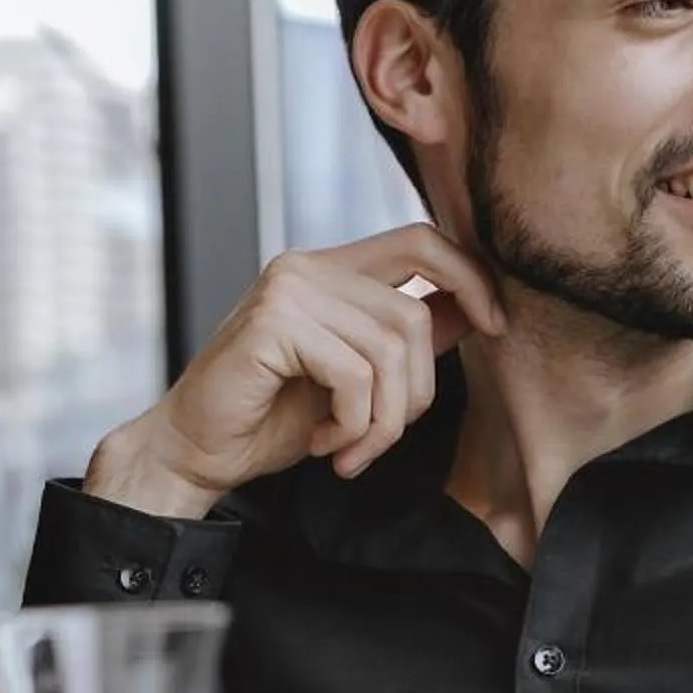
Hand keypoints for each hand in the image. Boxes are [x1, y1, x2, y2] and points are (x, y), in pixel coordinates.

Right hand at [85, 224, 505, 517]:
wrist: (195, 452)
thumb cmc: (270, 419)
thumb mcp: (357, 378)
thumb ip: (406, 339)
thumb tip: (472, 310)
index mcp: (330, 270)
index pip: (423, 241)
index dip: (471, 277)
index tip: (497, 325)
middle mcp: (308, 267)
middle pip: (414, 315)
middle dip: (415, 394)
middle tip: (380, 440)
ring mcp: (289, 289)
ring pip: (391, 350)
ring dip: (382, 421)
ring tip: (350, 449)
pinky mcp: (274, 323)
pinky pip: (355, 375)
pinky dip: (352, 425)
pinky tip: (322, 442)